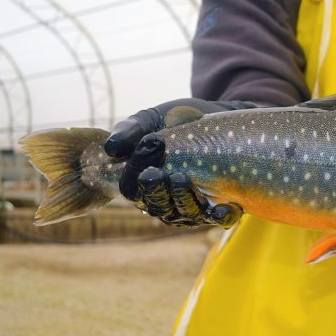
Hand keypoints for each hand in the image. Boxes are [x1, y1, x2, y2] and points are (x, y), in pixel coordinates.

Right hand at [104, 98, 255, 226]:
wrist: (210, 116)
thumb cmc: (172, 121)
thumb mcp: (149, 121)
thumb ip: (129, 131)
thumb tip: (111, 148)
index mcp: (142, 184)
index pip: (131, 188)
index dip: (135, 170)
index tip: (150, 142)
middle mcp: (166, 201)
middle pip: (156, 206)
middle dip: (154, 190)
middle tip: (157, 172)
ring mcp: (192, 207)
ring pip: (184, 214)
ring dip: (181, 199)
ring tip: (181, 178)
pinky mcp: (219, 205)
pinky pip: (219, 219)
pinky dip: (221, 217)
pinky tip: (223, 208)